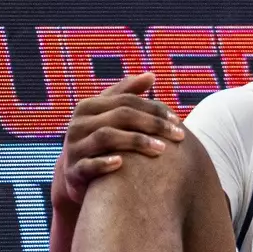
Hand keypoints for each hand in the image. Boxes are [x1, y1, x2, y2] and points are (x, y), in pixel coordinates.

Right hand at [57, 72, 184, 204]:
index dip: (154, 109)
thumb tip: (151, 75)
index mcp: (88, 107)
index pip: (126, 100)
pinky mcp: (73, 172)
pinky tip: (122, 163)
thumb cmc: (98, 141)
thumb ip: (126, 95)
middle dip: (152, 124)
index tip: (178, 121)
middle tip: (179, 135)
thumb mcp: (108, 117)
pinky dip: (104, 163)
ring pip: (106, 137)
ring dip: (136, 141)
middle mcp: (78, 124)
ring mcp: (74, 148)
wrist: (74, 176)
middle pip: (120, 116)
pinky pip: (88, 166)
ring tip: (161, 149)